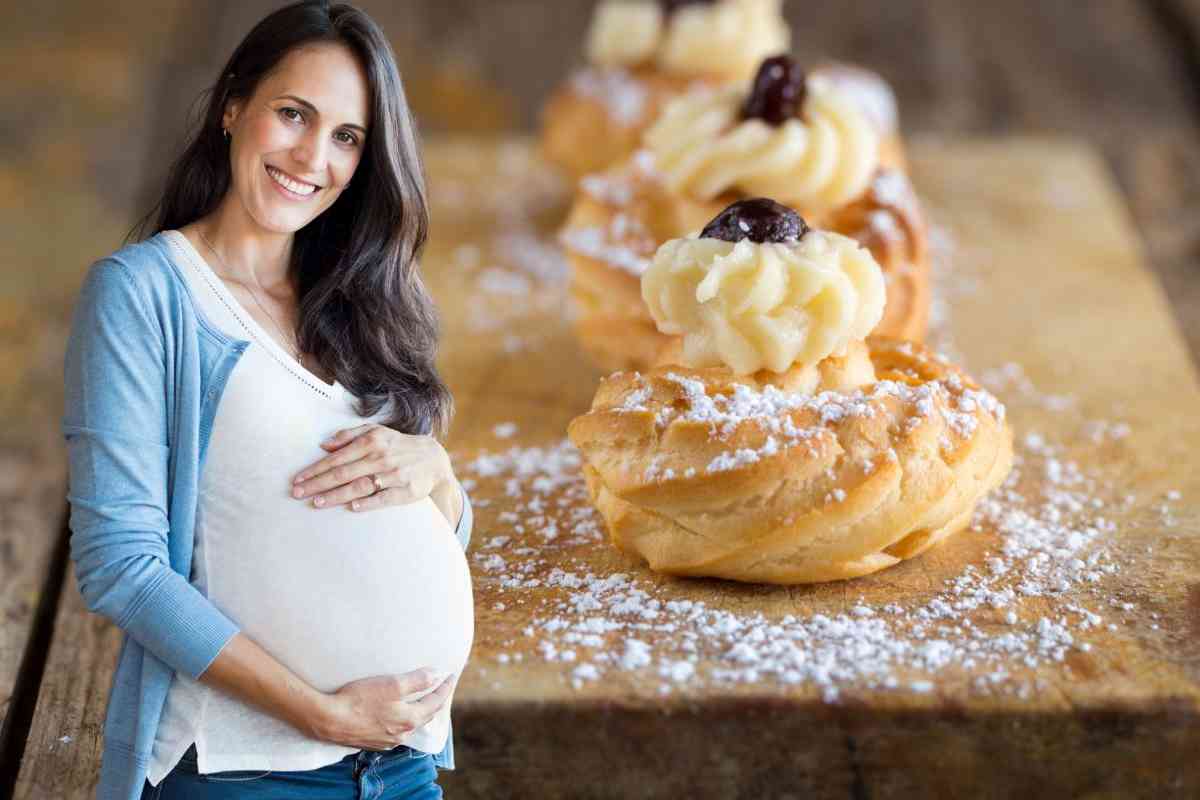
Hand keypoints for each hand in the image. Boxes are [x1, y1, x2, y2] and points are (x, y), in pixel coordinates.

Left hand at [290, 423, 454, 513]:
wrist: (433, 459)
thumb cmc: (398, 446)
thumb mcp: (377, 432)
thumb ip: (350, 435)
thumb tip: (324, 445)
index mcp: (372, 442)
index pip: (338, 458)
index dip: (316, 469)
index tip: (298, 479)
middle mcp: (381, 457)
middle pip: (344, 473)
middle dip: (318, 483)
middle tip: (298, 493)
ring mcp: (394, 474)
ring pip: (360, 486)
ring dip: (337, 495)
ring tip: (317, 502)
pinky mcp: (406, 491)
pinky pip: (385, 498)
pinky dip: (369, 502)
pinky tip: (353, 507)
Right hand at [311, 668, 457, 750]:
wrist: (329, 720)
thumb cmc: (360, 700)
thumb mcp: (392, 684)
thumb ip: (417, 681)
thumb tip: (436, 675)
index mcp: (410, 719)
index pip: (435, 702)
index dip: (445, 688)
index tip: (450, 677)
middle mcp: (402, 733)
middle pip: (425, 715)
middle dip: (435, 701)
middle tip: (441, 688)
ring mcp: (387, 740)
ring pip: (411, 724)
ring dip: (419, 712)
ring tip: (422, 700)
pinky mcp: (373, 741)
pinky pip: (396, 730)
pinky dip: (403, 719)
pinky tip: (398, 715)